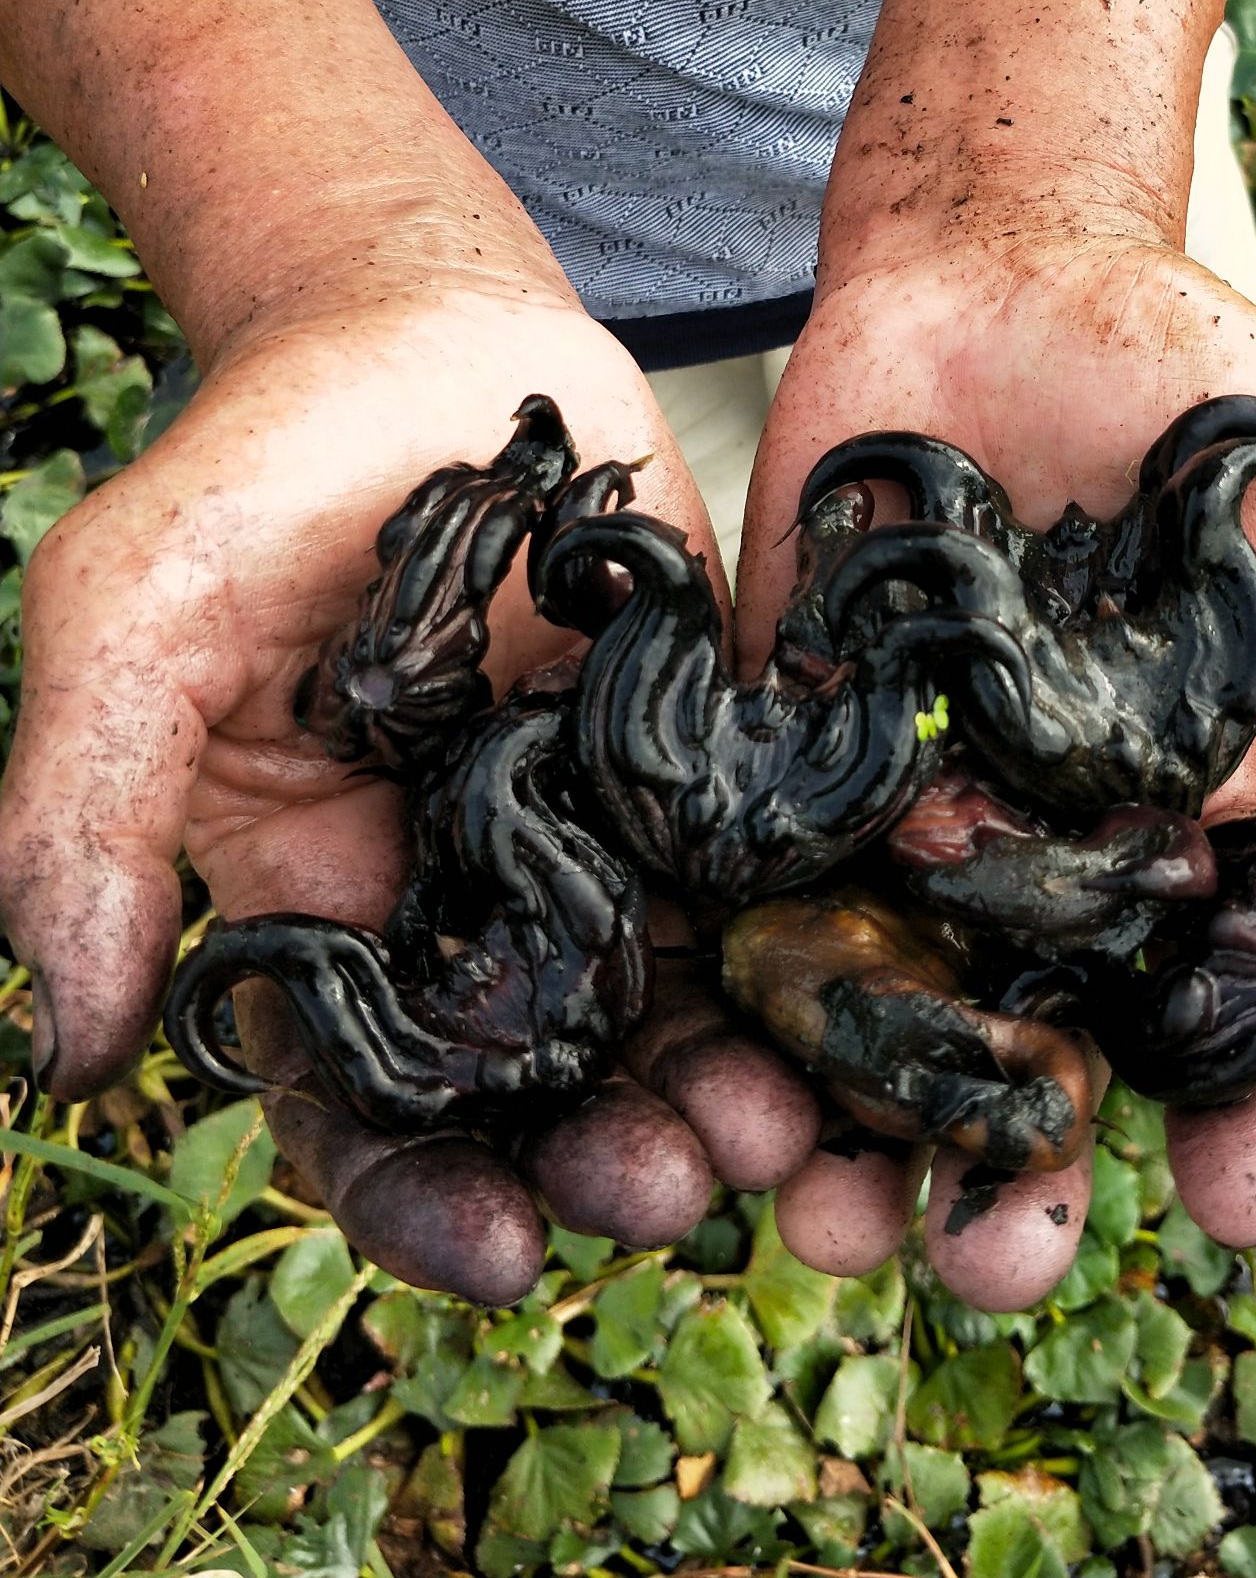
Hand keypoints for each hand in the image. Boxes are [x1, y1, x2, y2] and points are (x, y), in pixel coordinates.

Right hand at [0, 283, 826, 1303]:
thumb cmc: (254, 466)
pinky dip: (800, 947)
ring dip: (721, 1084)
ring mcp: (592, 834)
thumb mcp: (133, 614)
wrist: (423, 325)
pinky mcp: (696, 758)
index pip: (358, 1102)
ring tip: (784, 1126)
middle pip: (536, 1087)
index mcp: (321, 906)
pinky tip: (855, 987)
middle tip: (676, 1189)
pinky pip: (758, 877)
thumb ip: (87, 809)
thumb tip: (73, 1050)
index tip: (500, 1253)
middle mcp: (464, 900)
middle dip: (599, 1157)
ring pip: (663, 1007)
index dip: (418, 1197)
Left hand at [735, 223, 1255, 1306]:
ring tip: (826, 1221)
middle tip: (991, 1270)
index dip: (1240, 1111)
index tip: (1239, 1209)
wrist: (999, 263)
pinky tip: (709, 1062)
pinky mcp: (775, 734)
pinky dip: (728, 971)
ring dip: (850, 1120)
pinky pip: (746, 869)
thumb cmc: (1191, 378)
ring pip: (877, 998)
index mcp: (1178, 817)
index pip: (1216, 1001)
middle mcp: (1034, 838)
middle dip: (1017, 1165)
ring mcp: (896, 793)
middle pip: (1031, 1039)